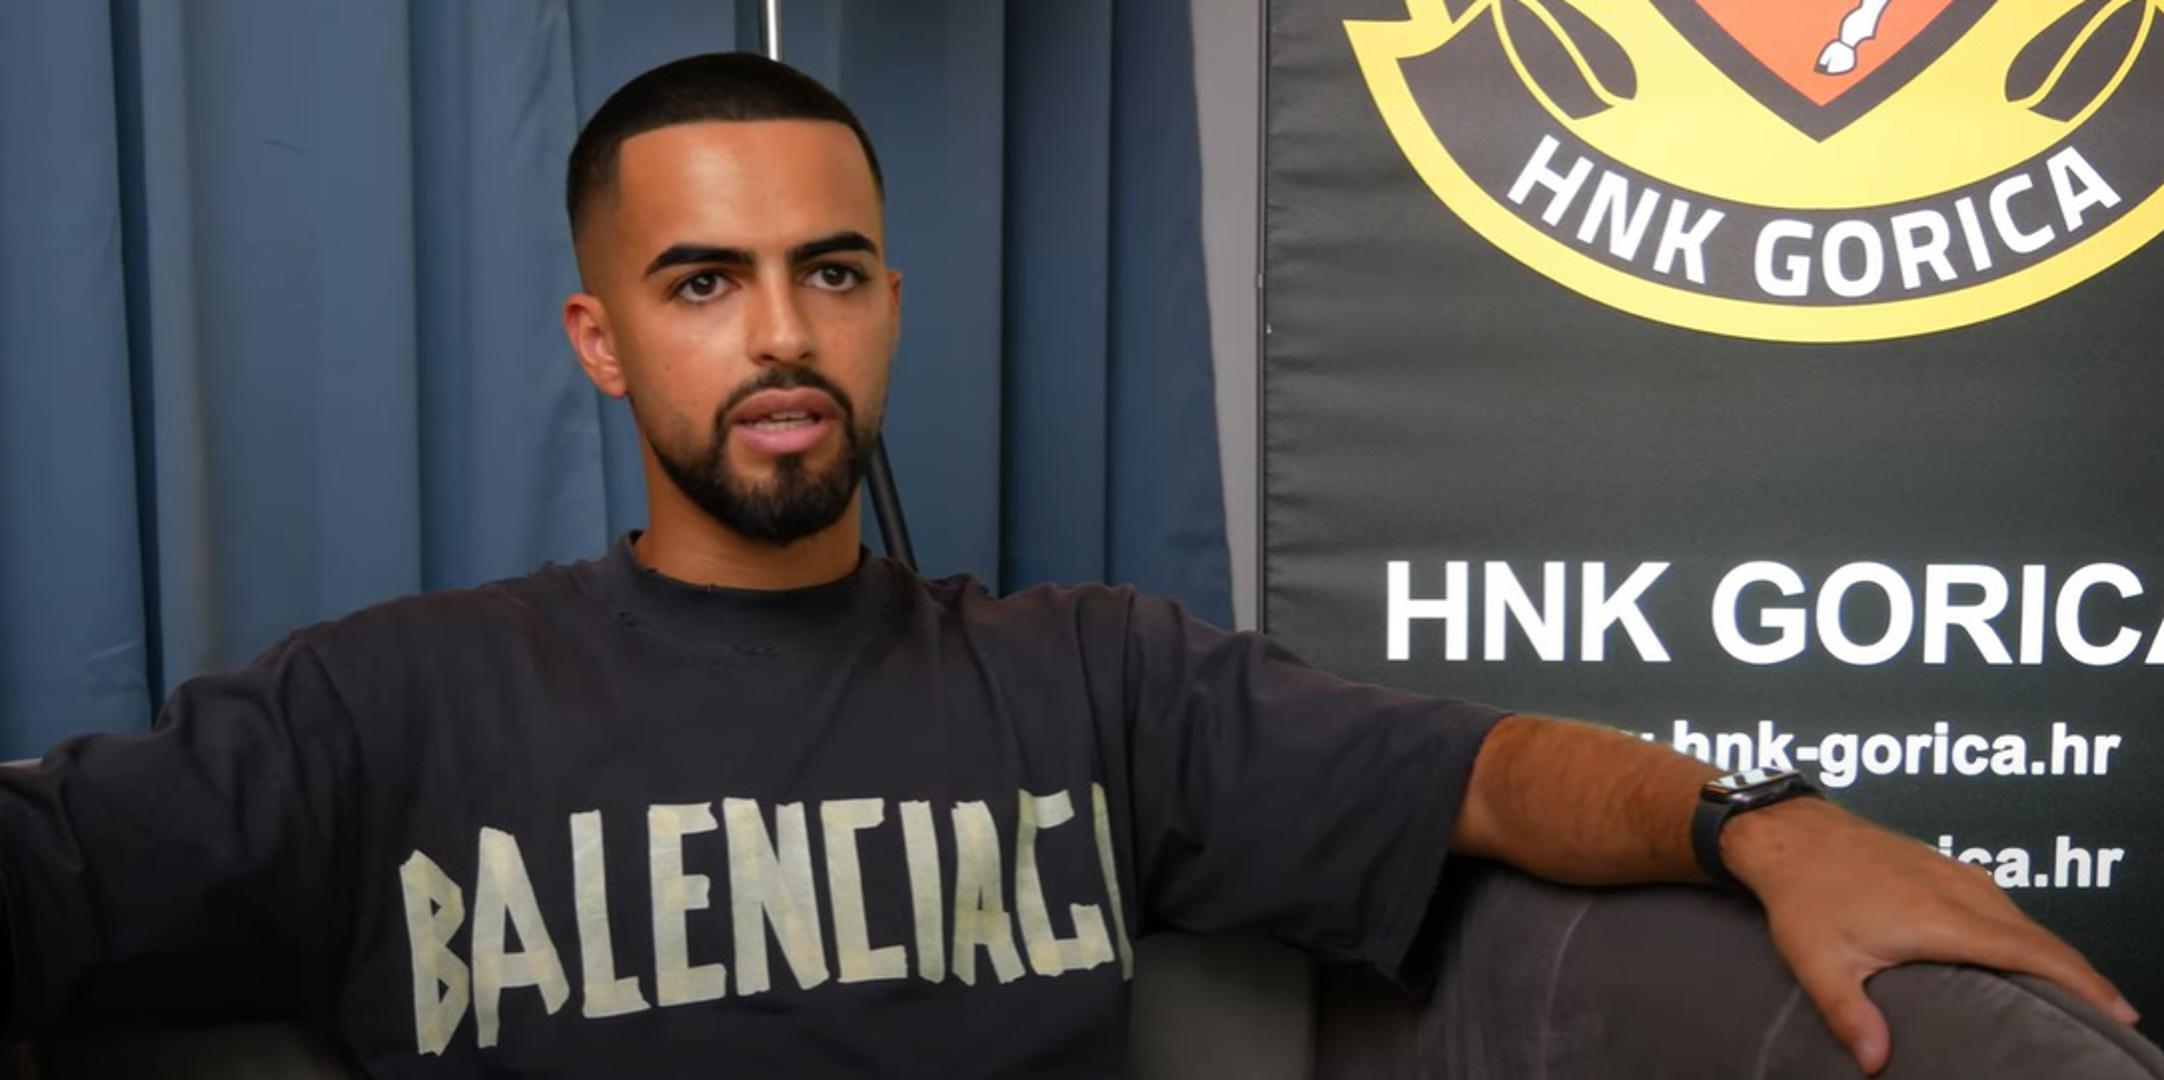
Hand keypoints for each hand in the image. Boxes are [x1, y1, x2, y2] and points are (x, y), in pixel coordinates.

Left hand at [1724, 797, 2139, 1075]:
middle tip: (2112, 1014)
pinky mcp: (1944, 867)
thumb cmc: (1803, 894)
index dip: (2081, 982)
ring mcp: (1954, 874)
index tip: (2116, 1008)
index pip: (2033, 952)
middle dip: (2081, 975)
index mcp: (1942, 917)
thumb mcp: (1818, 961)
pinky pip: (2001, 902)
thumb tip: (1874, 1062)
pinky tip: (2022, 950)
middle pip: (2041, 936)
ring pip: (2022, 917)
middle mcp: (1960, 891)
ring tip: (2078, 991)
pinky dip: (2025, 930)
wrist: (1789, 833)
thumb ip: (1850, 1014)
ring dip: (2054, 951)